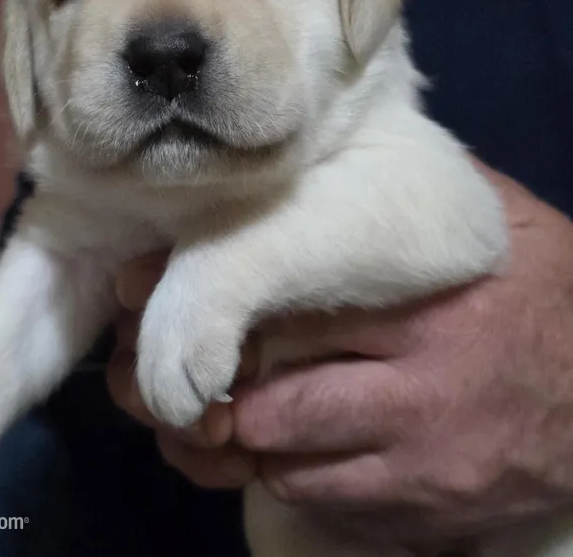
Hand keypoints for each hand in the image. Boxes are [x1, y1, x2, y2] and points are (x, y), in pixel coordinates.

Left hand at [107, 165, 572, 541]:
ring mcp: (423, 473)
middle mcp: (418, 398)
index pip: (286, 309)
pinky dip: (286, 481)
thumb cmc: (540, 293)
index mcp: (421, 311)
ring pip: (286, 471)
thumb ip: (400, 198)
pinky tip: (273, 453)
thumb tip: (320, 154)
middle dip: (199, 396)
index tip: (143, 295)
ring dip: (235, 446)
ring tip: (203, 415)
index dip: (203, 304)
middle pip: (270, 409)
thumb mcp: (487, 221)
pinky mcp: (430, 520)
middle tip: (154, 373)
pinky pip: (327, 512)